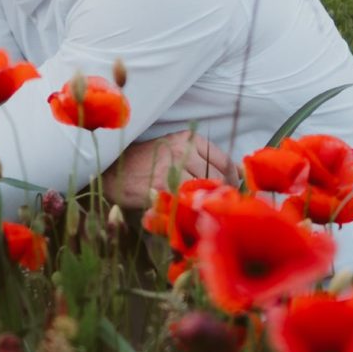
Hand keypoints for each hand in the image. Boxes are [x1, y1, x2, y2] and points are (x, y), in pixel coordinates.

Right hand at [97, 129, 236, 210]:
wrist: (114, 168)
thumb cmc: (147, 161)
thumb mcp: (176, 150)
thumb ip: (203, 159)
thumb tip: (239, 172)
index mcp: (190, 139)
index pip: (224, 160)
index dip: (233, 179)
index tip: (234, 190)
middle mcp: (183, 149)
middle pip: (218, 176)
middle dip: (224, 193)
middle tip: (221, 204)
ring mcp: (172, 167)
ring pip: (205, 189)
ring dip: (208, 202)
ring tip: (206, 210)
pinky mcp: (162, 186)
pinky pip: (186, 200)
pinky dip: (191, 208)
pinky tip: (189, 213)